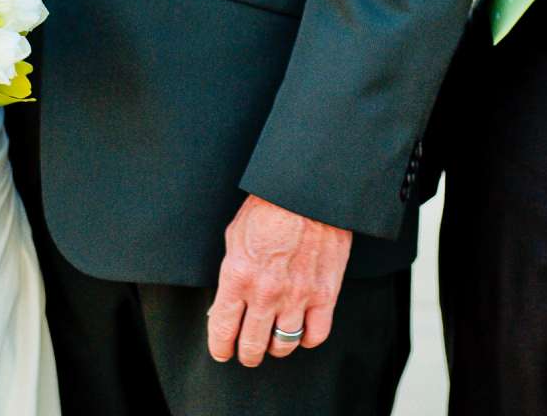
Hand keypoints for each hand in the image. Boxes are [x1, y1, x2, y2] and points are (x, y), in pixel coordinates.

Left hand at [206, 194, 352, 367]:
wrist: (306, 191)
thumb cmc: (268, 206)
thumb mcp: (234, 236)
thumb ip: (231, 273)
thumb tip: (226, 302)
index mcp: (238, 276)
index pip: (224, 329)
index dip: (221, 347)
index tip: (222, 351)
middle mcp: (266, 292)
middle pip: (253, 345)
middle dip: (247, 354)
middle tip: (247, 352)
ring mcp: (297, 296)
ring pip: (284, 345)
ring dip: (276, 347)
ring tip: (274, 341)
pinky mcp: (325, 294)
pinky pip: (316, 335)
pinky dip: (307, 338)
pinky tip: (301, 330)